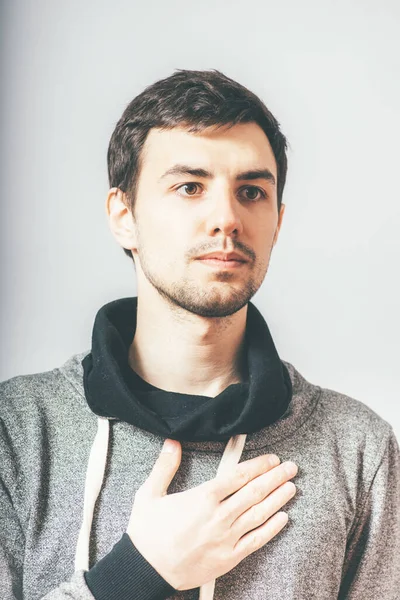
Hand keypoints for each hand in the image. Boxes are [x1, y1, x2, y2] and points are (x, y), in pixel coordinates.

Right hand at [127, 438, 297, 590]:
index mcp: (201, 498)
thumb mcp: (149, 494)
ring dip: (278, 499)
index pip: (238, 476)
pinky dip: (271, 528)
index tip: (272, 459)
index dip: (258, 465)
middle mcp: (218, 516)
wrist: (145, 570)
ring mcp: (226, 538)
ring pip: (259, 514)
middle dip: (275, 477)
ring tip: (292, 487)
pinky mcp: (228, 557)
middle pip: (254, 492)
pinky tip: (283, 518)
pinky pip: (256, 541)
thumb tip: (173, 442)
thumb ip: (164, 467)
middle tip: (291, 467)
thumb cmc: (147, 532)